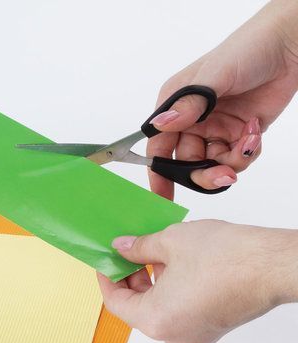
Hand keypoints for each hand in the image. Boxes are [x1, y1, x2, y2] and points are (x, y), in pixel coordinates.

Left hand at [98, 221, 297, 342]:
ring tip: (153, 252)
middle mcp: (173, 336)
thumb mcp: (170, 242)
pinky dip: (170, 289)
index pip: (115, 302)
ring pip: (159, 307)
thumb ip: (138, 248)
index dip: (107, 278)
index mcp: (156, 320)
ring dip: (152, 281)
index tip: (106, 261)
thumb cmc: (227, 257)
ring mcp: (195, 335)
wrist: (273, 265)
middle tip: (129, 251)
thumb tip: (122, 248)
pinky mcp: (211, 328)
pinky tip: (175, 264)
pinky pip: (179, 310)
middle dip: (131, 276)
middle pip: (138, 306)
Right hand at [148, 0, 297, 198]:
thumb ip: (188, 105)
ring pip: (213, 165)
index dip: (159, 173)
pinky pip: (236, 159)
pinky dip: (246, 153)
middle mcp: (192, 121)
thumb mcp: (213, 77)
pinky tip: (254, 132)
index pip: (160, 147)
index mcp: (176, 106)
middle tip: (222, 176)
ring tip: (248, 144)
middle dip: (204, 174)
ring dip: (231, 162)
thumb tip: (161, 124)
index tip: (163, 194)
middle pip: (187, 163)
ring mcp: (215, 129)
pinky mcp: (238, 134)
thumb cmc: (246, 49)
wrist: (289, 45)